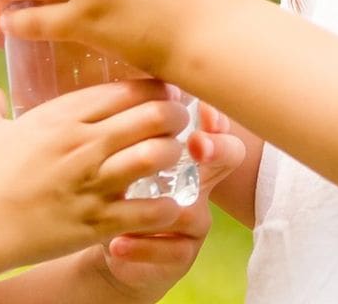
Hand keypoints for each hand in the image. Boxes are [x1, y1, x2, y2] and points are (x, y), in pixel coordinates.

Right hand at [0, 80, 190, 269]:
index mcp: (62, 115)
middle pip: (152, 116)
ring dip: (173, 154)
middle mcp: (83, 143)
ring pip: (156, 156)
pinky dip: (166, 206)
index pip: (126, 89)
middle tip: (179, 122)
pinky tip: (169, 203)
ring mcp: (91, 182)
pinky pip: (147, 211)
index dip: (154, 88)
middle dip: (174, 116)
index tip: (163, 92)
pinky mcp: (94, 223)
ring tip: (176, 157)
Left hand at [93, 103, 245, 300]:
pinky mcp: (180, 256)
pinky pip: (170, 253)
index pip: (214, 123)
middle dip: (215, 148)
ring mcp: (194, 221)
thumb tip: (126, 81)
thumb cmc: (119, 181)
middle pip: (227, 157)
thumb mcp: (123, 149)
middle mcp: (200, 182)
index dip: (215, 115)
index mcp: (186, 151)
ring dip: (159, 209)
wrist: (111, 239)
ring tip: (131, 206)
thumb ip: (131, 120)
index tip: (202, 109)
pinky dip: (140, 248)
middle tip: (197, 144)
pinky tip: (116, 244)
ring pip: (192, 211)